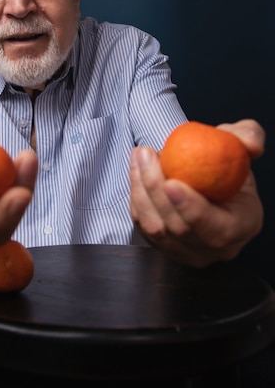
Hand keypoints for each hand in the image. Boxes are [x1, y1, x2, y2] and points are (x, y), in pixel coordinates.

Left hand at [129, 119, 264, 266]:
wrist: (208, 181)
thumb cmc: (227, 166)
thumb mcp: (242, 145)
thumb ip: (248, 137)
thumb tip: (250, 145)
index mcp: (241, 226)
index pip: (216, 229)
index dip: (191, 209)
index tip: (171, 183)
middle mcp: (214, 247)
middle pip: (178, 228)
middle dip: (156, 190)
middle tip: (147, 155)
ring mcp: (186, 251)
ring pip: (155, 228)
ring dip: (141, 190)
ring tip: (140, 157)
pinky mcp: (163, 246)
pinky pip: (142, 226)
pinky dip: (136, 197)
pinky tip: (137, 171)